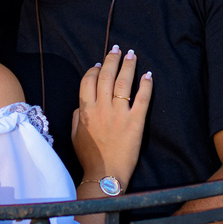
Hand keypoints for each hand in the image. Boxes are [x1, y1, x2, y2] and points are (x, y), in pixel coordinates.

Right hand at [72, 46, 151, 189]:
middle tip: (117, 49)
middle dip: (112, 59)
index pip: (88, 80)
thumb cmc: (89, 157)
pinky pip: (142, 99)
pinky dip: (145, 85)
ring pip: (123, 83)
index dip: (94, 69)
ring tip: (131, 55)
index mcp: (85, 110)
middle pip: (106, 76)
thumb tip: (81, 104)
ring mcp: (119, 114)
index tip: (99, 64)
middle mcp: (101, 108)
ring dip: (128, 66)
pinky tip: (147, 75)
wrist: (105, 174)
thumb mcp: (74, 134)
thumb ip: (77, 116)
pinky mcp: (135, 122)